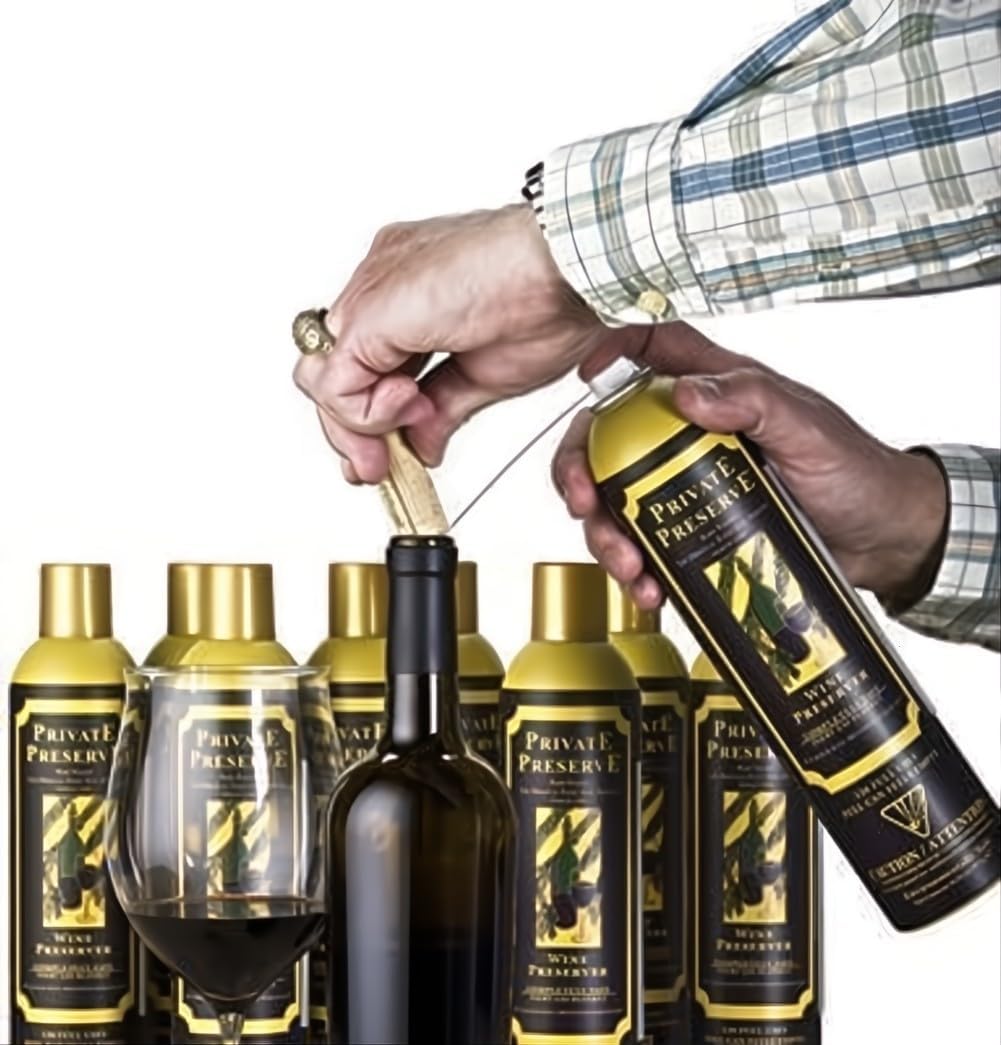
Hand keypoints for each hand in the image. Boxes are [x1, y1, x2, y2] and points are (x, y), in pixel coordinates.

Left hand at [293, 203, 643, 481]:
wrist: (570, 271)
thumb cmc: (551, 300)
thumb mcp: (486, 375)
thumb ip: (443, 409)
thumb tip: (423, 444)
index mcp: (411, 294)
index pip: (363, 363)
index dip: (369, 415)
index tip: (390, 454)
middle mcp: (385, 284)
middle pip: (335, 370)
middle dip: (354, 430)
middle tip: (379, 466)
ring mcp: (374, 290)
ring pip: (324, 374)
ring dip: (361, 422)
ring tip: (413, 421)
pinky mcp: (370, 310)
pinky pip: (335, 380)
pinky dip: (367, 412)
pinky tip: (412, 405)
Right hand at [554, 325, 948, 606]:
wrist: (883, 541)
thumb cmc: (856, 472)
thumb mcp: (808, 427)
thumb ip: (752, 399)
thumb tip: (687, 393)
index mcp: (719, 392)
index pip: (654, 351)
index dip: (612, 352)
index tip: (586, 376)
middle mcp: (692, 436)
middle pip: (609, 437)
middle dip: (580, 468)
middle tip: (582, 501)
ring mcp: (689, 485)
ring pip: (618, 500)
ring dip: (606, 533)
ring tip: (629, 563)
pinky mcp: (695, 531)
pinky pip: (648, 546)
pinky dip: (638, 569)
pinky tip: (650, 586)